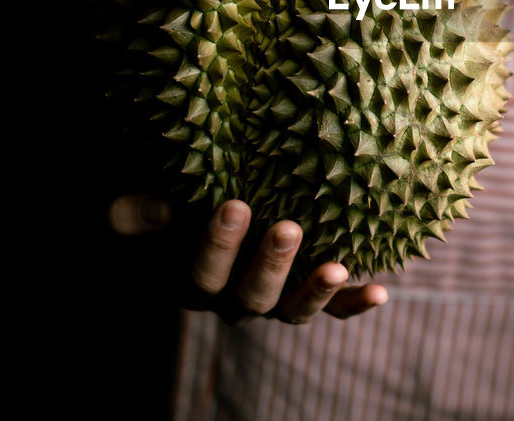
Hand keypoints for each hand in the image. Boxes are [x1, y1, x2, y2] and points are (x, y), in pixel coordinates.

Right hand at [108, 195, 387, 324]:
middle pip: (252, 296)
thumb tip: (164, 208)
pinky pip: (334, 309)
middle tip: (288, 227)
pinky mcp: (306, 294)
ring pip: (295, 310)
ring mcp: (274, 301)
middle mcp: (234, 300)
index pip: (202, 276)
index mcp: (191, 284)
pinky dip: (355, 303)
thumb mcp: (132, 207)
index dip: (217, 247)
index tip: (235, 205)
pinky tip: (381, 291)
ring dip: (317, 290)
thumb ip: (136, 213)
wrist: (199, 206)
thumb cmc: (163, 203)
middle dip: (271, 264)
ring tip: (338, 268)